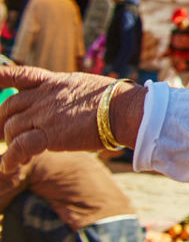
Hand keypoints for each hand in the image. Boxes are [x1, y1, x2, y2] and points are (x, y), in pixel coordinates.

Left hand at [0, 66, 145, 172]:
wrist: (124, 110)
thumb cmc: (117, 100)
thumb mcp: (87, 87)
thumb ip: (69, 94)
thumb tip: (72, 104)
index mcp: (54, 82)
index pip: (20, 75)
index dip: (1, 77)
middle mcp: (44, 96)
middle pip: (9, 107)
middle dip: (2, 121)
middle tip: (4, 134)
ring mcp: (43, 115)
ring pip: (11, 128)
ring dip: (9, 142)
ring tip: (15, 156)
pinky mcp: (48, 135)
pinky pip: (19, 148)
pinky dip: (10, 158)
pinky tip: (10, 166)